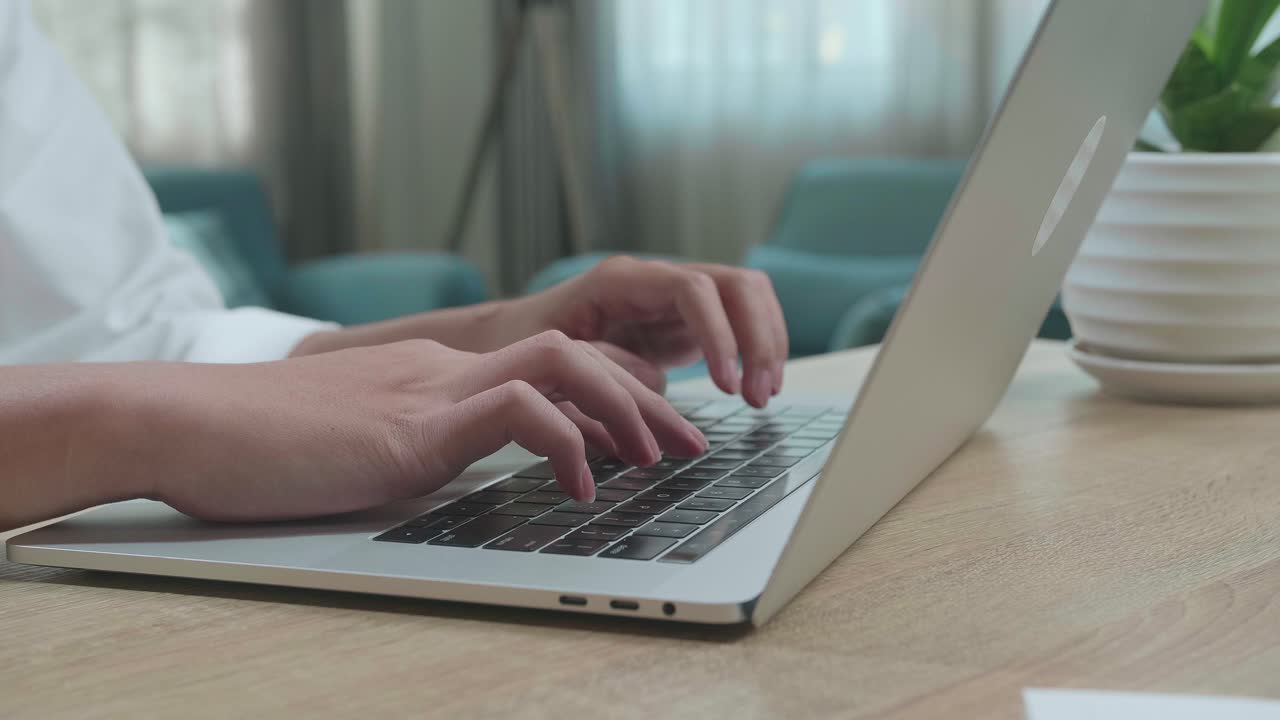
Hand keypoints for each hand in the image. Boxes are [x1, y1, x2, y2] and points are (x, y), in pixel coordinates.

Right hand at [141, 332, 706, 522]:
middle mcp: (445, 370)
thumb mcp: (360, 444)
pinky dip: (566, 445)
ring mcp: (431, 391)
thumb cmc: (256, 447)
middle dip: (647, 396)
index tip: (652, 431)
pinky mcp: (412, 427)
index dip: (614, 388)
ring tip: (656, 462)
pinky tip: (580, 490)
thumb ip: (416, 446)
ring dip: (626, 409)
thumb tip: (458, 473)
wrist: (183, 424)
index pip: (550, 360)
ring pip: (564, 362)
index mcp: (437, 375)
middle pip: (578, 352)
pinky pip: (517, 409)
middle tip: (689, 444)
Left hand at [523, 256, 789, 406]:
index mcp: (622, 281)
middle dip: (757, 338)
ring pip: (747, 298)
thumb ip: (600, 363)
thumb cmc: (523, 346)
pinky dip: (756, 352)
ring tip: (762, 397)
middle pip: (736, 285)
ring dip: (766, 344)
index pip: (692, 289)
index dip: (718, 333)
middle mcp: (658, 281)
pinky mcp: (686, 323)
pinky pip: (740, 323)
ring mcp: (677, 300)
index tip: (725, 383)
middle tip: (757, 396)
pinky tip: (754, 390)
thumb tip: (656, 382)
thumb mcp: (549, 356)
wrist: (516, 341)